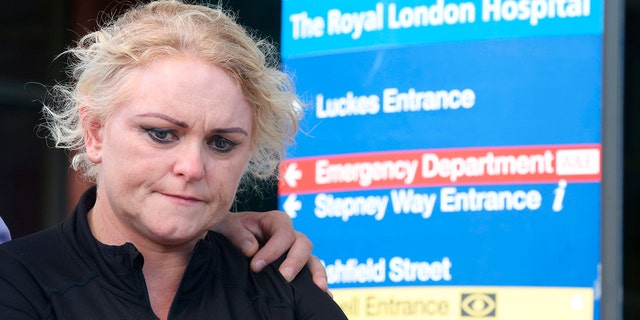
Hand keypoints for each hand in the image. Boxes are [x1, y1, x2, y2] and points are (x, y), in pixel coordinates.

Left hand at [214, 210, 328, 291]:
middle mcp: (290, 235)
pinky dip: (317, 283)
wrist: (228, 242)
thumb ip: (237, 233)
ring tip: (319, 288)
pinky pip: (311, 274)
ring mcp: (295, 252)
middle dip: (295, 261)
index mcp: (275, 221)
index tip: (256, 266)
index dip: (273, 249)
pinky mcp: (296, 268)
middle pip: (303, 244)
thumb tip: (251, 249)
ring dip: (316, 272)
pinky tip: (324, 295)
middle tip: (284, 277)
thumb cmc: (228, 231)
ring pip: (312, 259)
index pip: (283, 232)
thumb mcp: (226, 226)